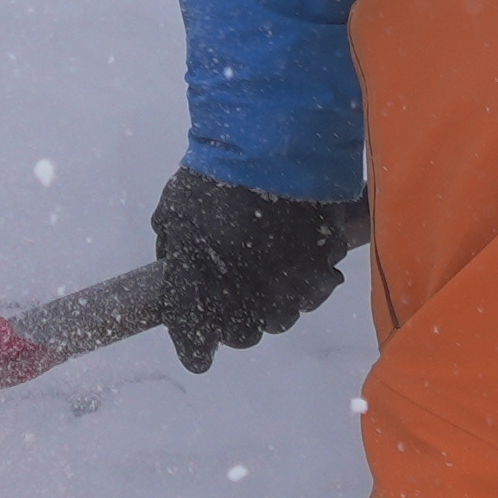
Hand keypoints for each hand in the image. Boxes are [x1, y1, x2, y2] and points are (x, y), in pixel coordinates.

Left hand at [150, 167, 367, 368]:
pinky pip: (312, 290)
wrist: (275, 148)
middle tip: (230, 297)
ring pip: (281, 317)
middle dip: (234, 323)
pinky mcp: (324, 266)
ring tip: (264, 272)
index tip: (196, 350)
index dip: (195, 349)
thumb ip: (174, 250)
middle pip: (243, 336)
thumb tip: (176, 269)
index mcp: (205, 289)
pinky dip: (302, 280)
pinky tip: (293, 256)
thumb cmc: (216, 177)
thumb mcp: (175, 212)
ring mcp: (290, 285)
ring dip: (270, 303)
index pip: (196, 345)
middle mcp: (249, 299)